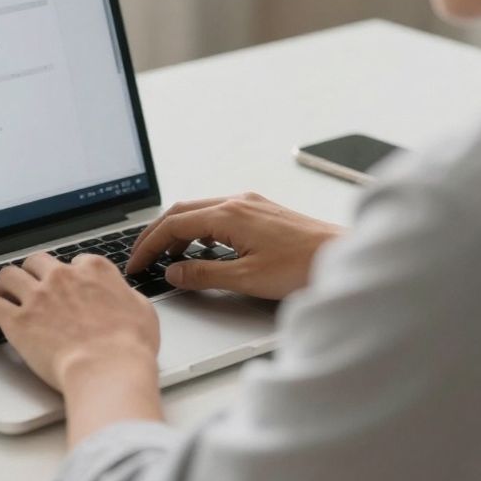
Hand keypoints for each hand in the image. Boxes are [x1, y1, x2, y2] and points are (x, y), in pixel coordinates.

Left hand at [0, 252, 160, 391]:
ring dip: (3, 285)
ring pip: (8, 276)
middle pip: (37, 262)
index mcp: (94, 270)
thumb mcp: (142, 310)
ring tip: (0, 295)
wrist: (107, 369)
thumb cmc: (129, 346)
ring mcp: (38, 297)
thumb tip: (122, 297)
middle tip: (30, 285)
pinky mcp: (18, 321)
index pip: (76, 262)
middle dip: (33, 272)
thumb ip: (126, 296)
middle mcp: (62, 277)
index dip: (70, 275)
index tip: (67, 286)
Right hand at [126, 192, 343, 299]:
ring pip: (200, 212)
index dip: (149, 245)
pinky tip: (203, 251)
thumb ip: (203, 274)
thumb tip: (173, 272)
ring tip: (167, 258)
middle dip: (157, 235)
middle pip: (182, 212)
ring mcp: (251, 205)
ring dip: (178, 233)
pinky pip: (219, 215)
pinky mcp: (262, 212)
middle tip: (141, 258)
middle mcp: (238, 202)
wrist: (344, 257)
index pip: (173, 224)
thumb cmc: (304, 267)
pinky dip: (200, 231)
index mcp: (229, 214)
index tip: (136, 264)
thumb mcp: (246, 278)